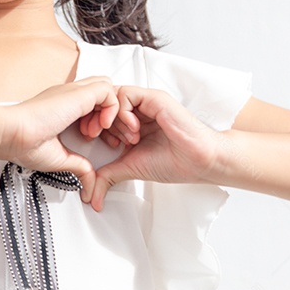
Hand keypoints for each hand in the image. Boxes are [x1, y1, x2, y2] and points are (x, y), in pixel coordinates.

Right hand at [0, 76, 118, 196]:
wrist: (11, 134)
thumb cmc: (23, 144)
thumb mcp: (59, 158)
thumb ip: (78, 167)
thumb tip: (89, 183)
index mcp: (63, 108)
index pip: (93, 104)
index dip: (103, 122)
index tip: (100, 142)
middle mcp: (69, 97)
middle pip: (103, 93)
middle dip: (112, 115)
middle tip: (108, 137)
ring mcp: (73, 92)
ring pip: (107, 87)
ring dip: (112, 111)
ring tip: (102, 133)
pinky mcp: (78, 92)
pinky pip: (107, 89)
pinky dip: (111, 108)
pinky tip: (100, 127)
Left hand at [89, 85, 222, 211]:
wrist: (198, 161)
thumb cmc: (174, 161)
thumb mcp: (130, 168)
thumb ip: (108, 175)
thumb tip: (91, 195)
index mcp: (131, 122)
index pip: (101, 112)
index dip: (92, 123)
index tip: (94, 141)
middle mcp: (138, 110)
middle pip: (103, 102)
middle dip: (96, 120)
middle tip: (101, 138)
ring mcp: (146, 102)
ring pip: (112, 96)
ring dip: (111, 118)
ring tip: (124, 139)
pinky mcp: (154, 98)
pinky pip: (126, 94)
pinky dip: (122, 112)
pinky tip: (133, 131)